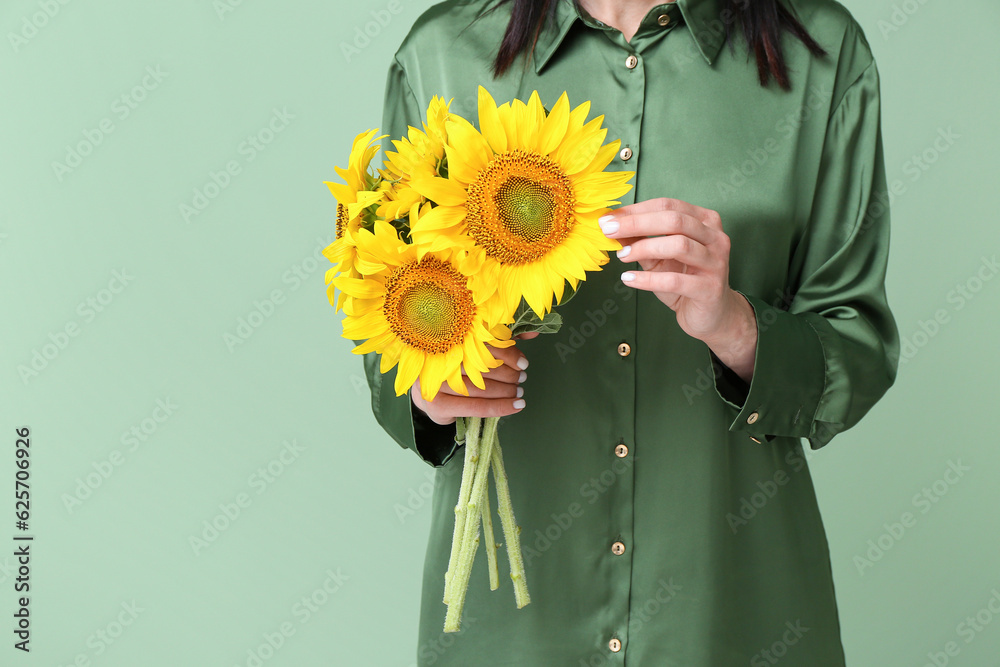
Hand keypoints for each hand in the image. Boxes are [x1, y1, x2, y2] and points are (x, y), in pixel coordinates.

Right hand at [411, 332, 538, 424]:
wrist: (426, 394)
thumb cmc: (453, 369)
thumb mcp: (473, 351)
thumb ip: (501, 341)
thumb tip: (533, 334)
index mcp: (448, 341)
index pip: (483, 345)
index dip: (508, 354)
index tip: (523, 363)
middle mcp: (440, 360)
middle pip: (483, 367)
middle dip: (509, 374)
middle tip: (521, 378)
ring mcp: (437, 384)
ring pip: (482, 388)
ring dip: (507, 391)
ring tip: (519, 392)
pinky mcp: (439, 404)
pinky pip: (477, 407)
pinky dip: (500, 407)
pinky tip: (515, 406)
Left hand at [599, 197, 756, 381]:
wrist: (710, 314)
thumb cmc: (684, 278)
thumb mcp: (659, 256)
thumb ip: (640, 239)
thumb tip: (611, 225)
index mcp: (704, 221)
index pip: (667, 205)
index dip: (635, 210)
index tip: (608, 219)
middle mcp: (715, 237)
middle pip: (674, 220)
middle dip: (636, 223)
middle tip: (608, 231)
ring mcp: (716, 262)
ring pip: (678, 245)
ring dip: (644, 248)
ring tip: (621, 256)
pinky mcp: (710, 288)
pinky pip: (675, 280)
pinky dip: (647, 279)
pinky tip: (628, 279)